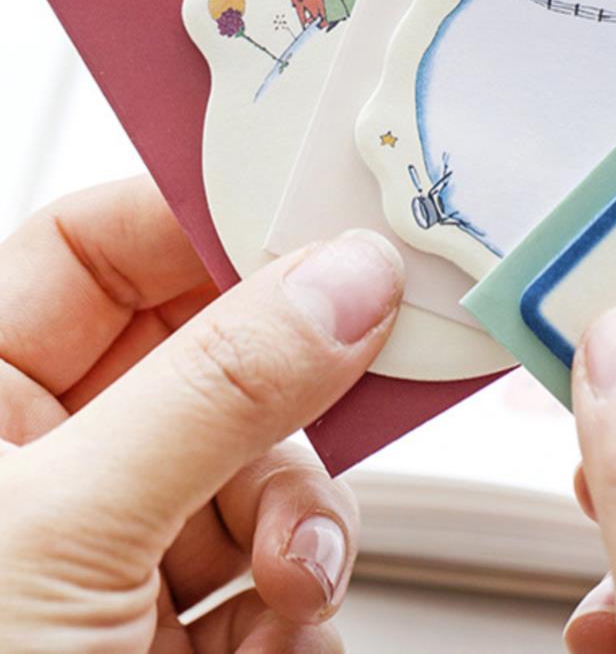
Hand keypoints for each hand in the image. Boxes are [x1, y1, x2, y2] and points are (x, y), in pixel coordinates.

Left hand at [0, 177, 404, 651]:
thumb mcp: (63, 540)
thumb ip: (219, 388)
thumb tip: (340, 277)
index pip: (95, 248)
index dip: (202, 222)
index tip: (316, 226)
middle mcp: (42, 469)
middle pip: (211, 356)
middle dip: (286, 399)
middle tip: (354, 387)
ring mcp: (111, 556)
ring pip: (259, 468)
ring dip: (300, 524)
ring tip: (288, 586)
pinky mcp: (169, 635)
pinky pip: (272, 569)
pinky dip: (294, 608)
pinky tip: (267, 645)